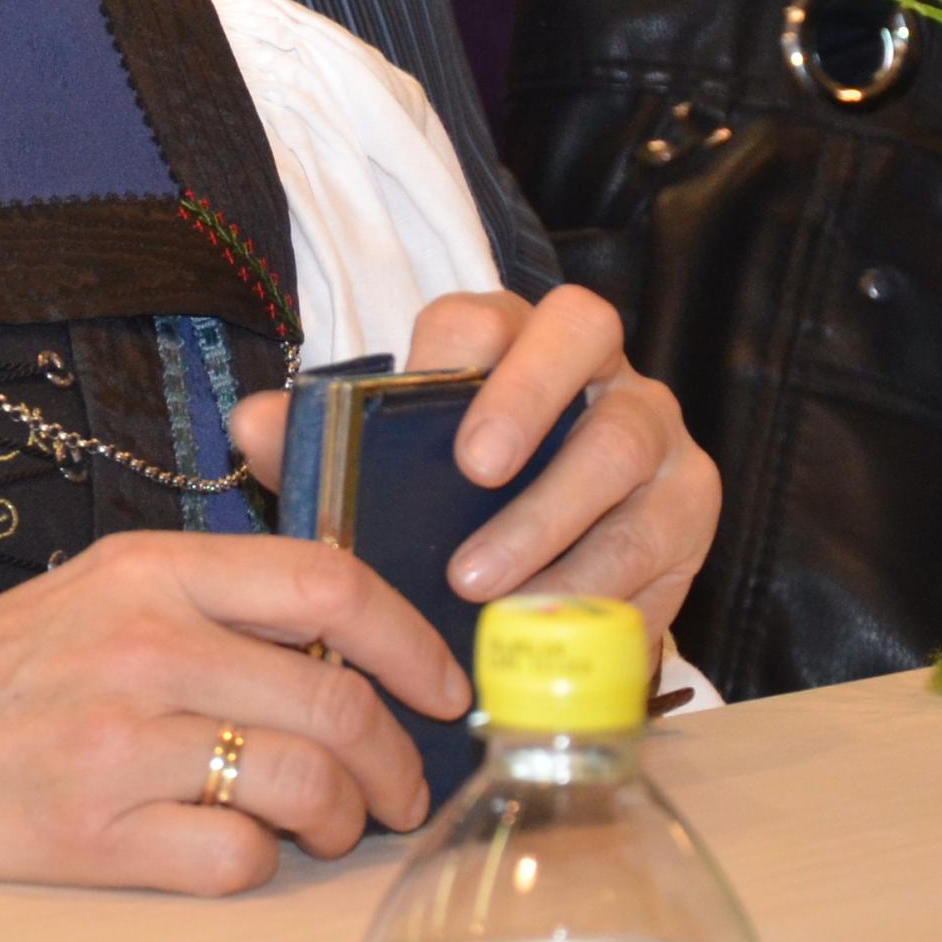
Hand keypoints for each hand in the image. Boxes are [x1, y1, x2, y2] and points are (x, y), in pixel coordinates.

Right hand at [0, 530, 465, 895]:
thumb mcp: (98, 589)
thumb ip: (212, 597)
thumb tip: (349, 630)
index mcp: (150, 569)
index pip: (328, 580)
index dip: (410, 637)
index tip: (441, 683)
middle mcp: (139, 645)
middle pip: (335, 698)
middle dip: (396, 759)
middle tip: (401, 788)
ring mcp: (115, 743)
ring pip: (303, 784)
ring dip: (342, 820)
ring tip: (330, 828)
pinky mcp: (90, 835)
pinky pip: (234, 860)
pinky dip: (259, 865)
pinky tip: (237, 852)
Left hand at [230, 285, 717, 636]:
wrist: (550, 580)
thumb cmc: (452, 508)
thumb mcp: (383, 477)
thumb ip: (317, 447)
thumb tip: (250, 424)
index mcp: (507, 338)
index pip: (486, 311)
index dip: (462, 348)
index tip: (426, 402)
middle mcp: (591, 366)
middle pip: (584, 330)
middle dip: (530, 396)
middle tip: (474, 471)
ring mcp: (652, 428)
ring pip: (623, 444)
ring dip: (552, 518)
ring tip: (485, 588)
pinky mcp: (690, 502)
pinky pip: (658, 537)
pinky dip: (598, 588)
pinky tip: (545, 630)